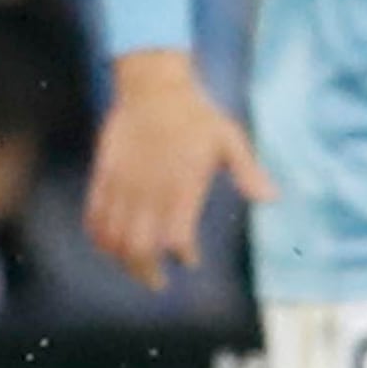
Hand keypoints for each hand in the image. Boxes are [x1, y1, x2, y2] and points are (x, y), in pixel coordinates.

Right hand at [84, 48, 276, 286]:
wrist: (152, 85)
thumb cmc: (196, 114)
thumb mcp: (230, 138)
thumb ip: (248, 171)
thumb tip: (271, 199)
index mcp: (182, 185)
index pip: (176, 239)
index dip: (183, 255)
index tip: (189, 259)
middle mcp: (150, 190)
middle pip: (139, 248)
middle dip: (146, 272)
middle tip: (157, 282)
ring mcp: (123, 184)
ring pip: (114, 238)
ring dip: (122, 259)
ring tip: (134, 266)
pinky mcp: (104, 176)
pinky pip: (94, 216)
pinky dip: (99, 236)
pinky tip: (109, 243)